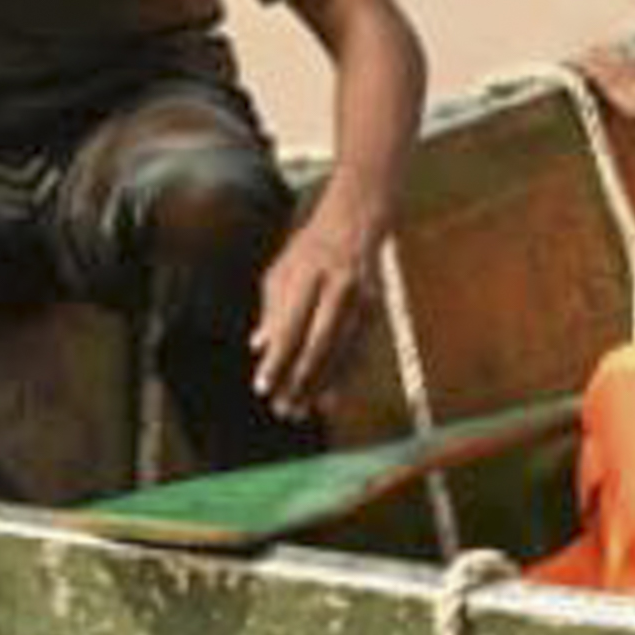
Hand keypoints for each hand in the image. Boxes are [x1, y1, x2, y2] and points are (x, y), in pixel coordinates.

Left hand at [251, 207, 380, 412]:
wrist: (357, 222)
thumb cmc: (310, 249)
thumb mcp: (282, 270)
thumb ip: (271, 308)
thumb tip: (258, 347)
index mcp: (309, 275)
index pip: (290, 326)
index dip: (277, 361)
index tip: (262, 388)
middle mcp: (339, 288)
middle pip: (319, 344)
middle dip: (300, 380)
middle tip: (284, 410)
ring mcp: (362, 299)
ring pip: (342, 352)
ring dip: (321, 386)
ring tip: (302, 411)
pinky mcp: (376, 310)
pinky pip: (359, 351)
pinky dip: (344, 377)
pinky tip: (330, 399)